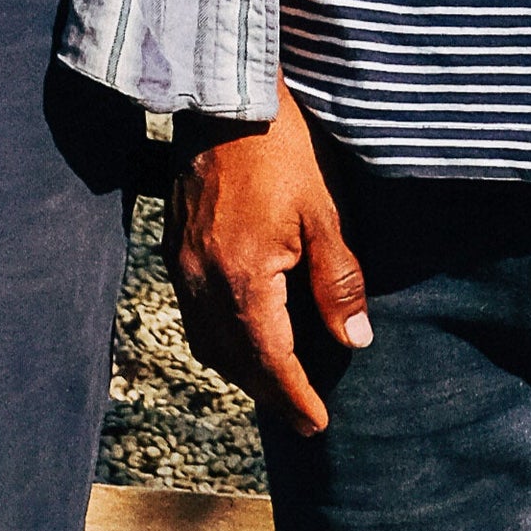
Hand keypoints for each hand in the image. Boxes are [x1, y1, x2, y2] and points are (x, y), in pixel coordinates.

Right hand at [171, 95, 369, 434]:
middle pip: (236, 362)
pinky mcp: (175, 252)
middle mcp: (203, 285)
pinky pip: (194, 317)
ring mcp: (182, 270)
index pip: (270, 361)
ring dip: (242, 369)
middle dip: (269, 392)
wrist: (224, 103)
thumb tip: (356, 341)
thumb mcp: (323, 215)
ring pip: (209, 344)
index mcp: (242, 282)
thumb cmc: (281, 152)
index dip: (294, 398)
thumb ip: (337, 283)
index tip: (317, 426)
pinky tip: (244, 333)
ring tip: (276, 381)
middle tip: (301, 415)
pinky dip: (220, 339)